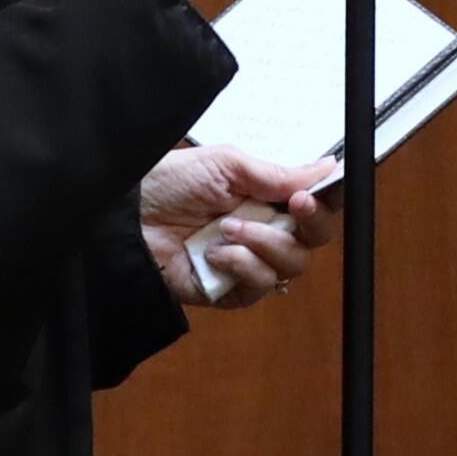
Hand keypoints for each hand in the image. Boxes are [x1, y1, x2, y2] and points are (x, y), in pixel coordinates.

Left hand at [139, 143, 339, 308]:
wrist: (129, 218)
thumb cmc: (172, 182)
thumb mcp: (227, 165)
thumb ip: (278, 173)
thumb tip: (326, 168)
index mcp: (268, 197)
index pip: (316, 203)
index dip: (327, 201)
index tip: (320, 191)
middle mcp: (266, 230)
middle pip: (315, 238)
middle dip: (310, 222)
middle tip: (293, 206)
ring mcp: (249, 262)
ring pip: (292, 265)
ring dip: (265, 243)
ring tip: (228, 228)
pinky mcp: (230, 290)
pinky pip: (260, 287)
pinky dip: (242, 266)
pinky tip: (214, 253)